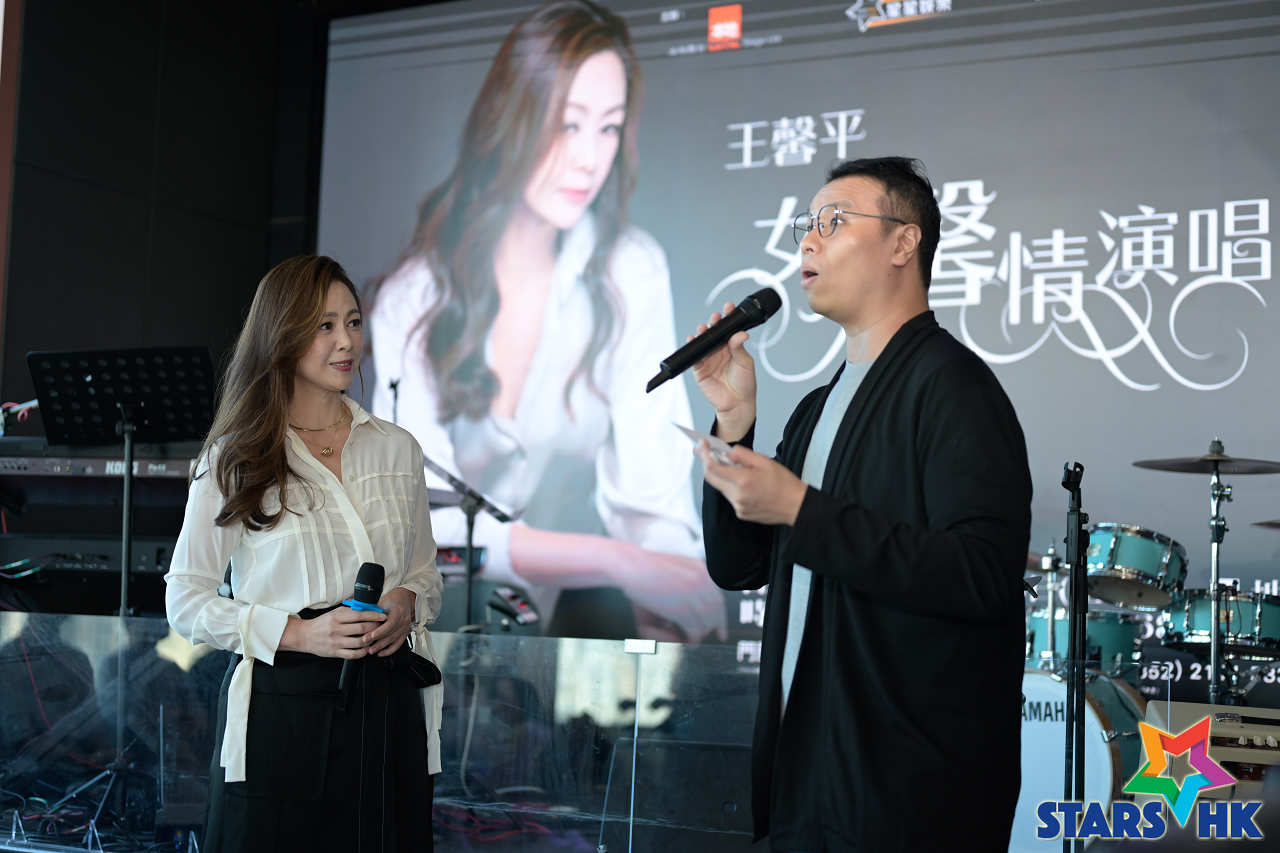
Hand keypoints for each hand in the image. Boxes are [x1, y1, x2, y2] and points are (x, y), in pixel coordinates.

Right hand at [280, 606, 386, 658]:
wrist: (304, 636)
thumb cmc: (321, 624)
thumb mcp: (334, 613)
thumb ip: (349, 611)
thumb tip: (366, 607)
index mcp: (337, 617)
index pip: (360, 615)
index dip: (374, 615)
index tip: (382, 616)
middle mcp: (337, 629)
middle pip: (362, 628)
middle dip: (375, 627)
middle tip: (382, 626)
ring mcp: (336, 642)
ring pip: (360, 642)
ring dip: (371, 640)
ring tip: (375, 638)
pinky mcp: (335, 653)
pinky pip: (353, 654)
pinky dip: (363, 652)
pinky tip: (366, 649)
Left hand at [365, 587, 416, 656]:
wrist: (404, 598)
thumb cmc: (392, 599)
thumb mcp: (382, 601)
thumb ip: (372, 610)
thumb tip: (359, 616)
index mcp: (398, 611)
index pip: (389, 624)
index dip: (378, 632)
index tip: (367, 637)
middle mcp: (403, 620)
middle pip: (390, 634)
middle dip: (377, 642)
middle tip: (365, 645)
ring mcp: (405, 627)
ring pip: (393, 640)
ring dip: (381, 647)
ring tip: (371, 650)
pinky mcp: (405, 632)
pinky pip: (398, 644)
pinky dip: (390, 650)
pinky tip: (381, 653)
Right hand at [605, 542, 726, 641]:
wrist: (628, 565)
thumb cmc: (643, 572)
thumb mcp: (670, 576)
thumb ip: (686, 593)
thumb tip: (694, 616)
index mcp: (699, 568)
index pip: (717, 596)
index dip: (720, 615)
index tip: (721, 629)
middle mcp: (702, 580)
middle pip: (716, 610)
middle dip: (713, 626)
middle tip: (708, 638)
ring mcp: (694, 594)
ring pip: (707, 623)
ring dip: (699, 634)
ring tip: (692, 642)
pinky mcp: (684, 609)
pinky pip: (695, 631)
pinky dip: (692, 640)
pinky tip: (688, 643)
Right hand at [689, 302, 756, 441]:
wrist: (737, 404)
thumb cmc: (745, 384)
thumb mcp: (745, 363)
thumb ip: (739, 348)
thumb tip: (739, 333)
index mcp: (732, 347)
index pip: (728, 329)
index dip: (728, 317)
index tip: (729, 308)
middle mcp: (719, 350)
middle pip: (714, 332)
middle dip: (713, 322)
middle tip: (716, 318)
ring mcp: (709, 358)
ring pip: (703, 341)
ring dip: (702, 333)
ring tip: (704, 327)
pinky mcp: (700, 368)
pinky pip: (694, 355)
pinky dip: (692, 346)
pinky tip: (692, 339)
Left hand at [697, 443, 807, 525]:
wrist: (796, 506)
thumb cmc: (784, 484)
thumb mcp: (765, 461)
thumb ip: (743, 454)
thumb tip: (727, 453)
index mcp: (743, 481)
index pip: (712, 468)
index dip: (703, 455)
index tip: (702, 445)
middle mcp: (737, 496)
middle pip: (711, 478)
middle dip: (708, 464)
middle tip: (708, 452)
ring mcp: (738, 507)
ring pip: (721, 487)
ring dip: (723, 476)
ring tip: (737, 469)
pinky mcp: (741, 513)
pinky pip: (730, 497)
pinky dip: (732, 487)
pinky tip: (746, 484)